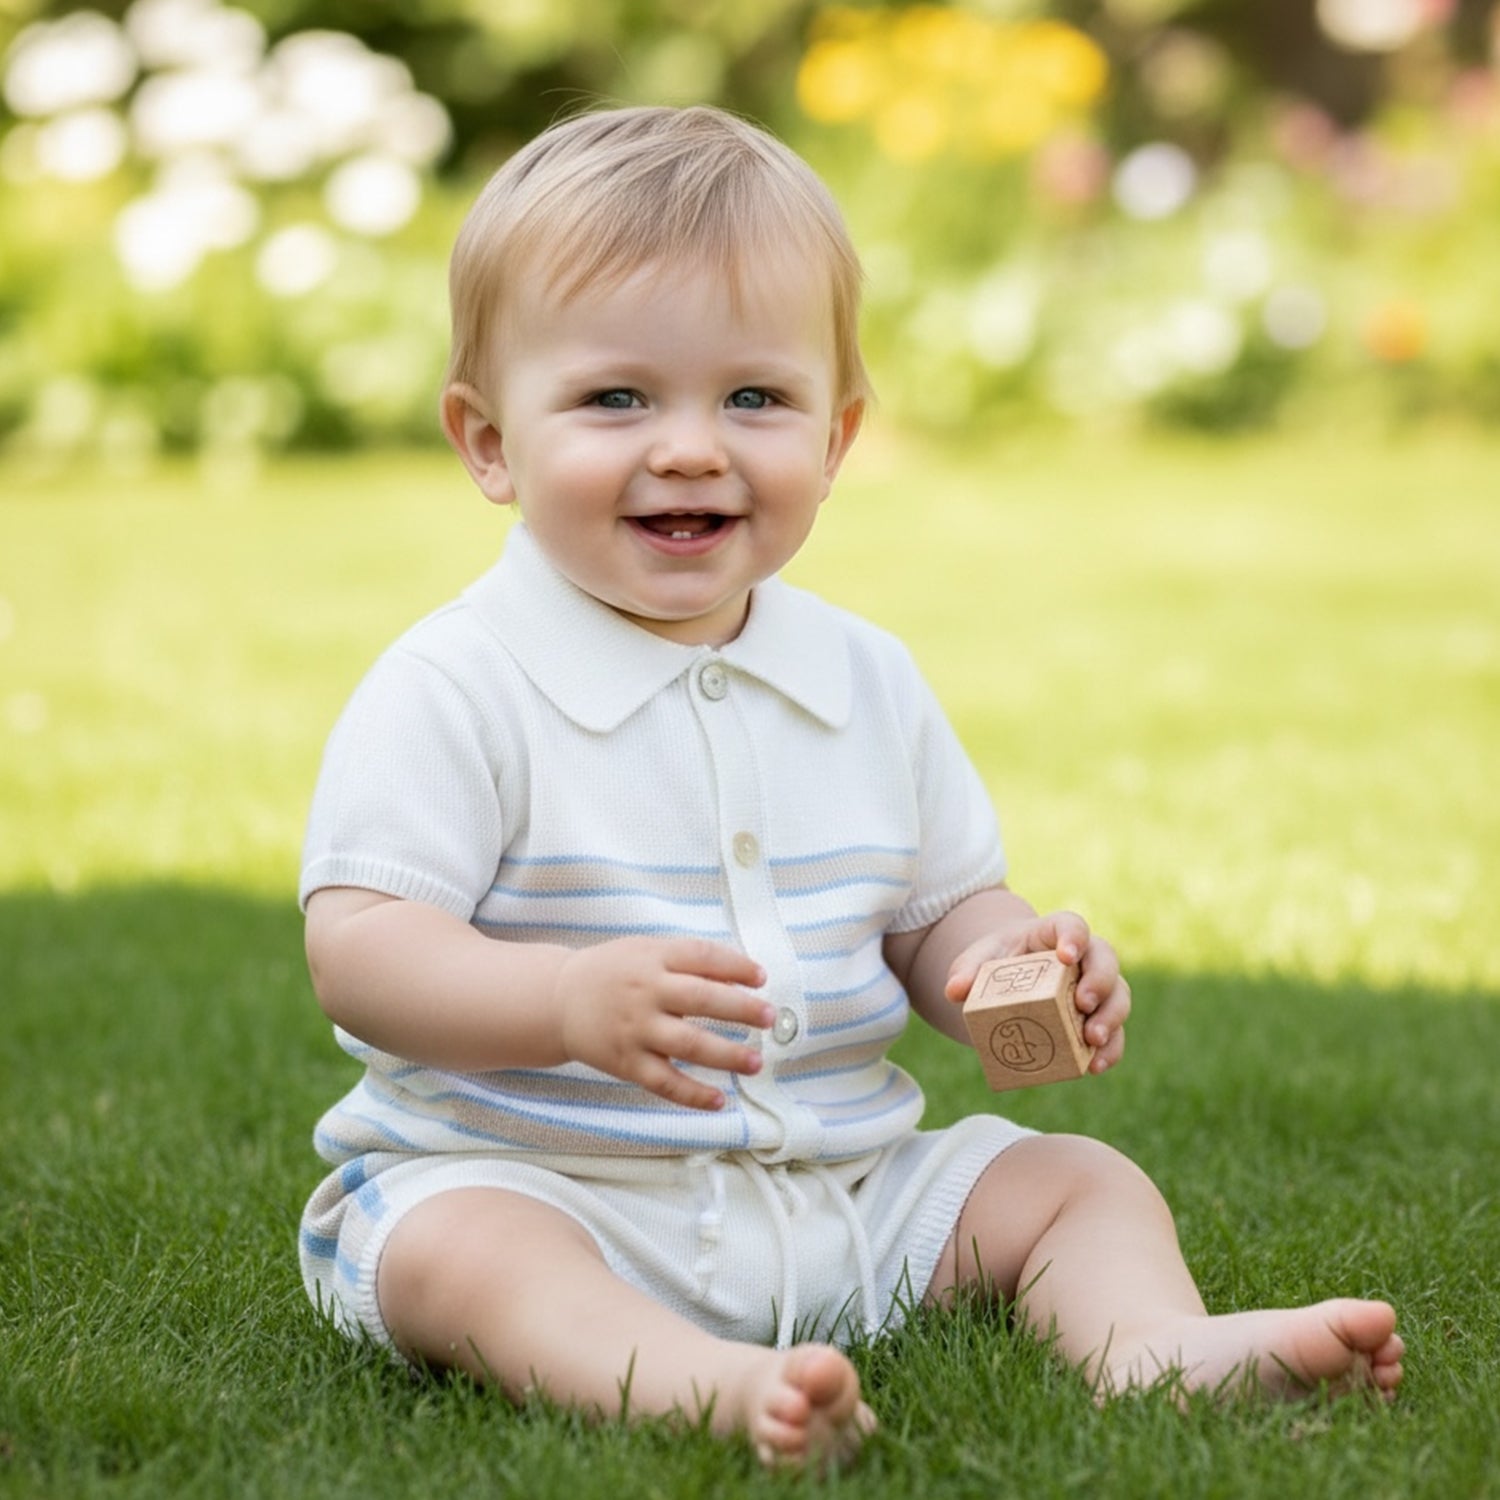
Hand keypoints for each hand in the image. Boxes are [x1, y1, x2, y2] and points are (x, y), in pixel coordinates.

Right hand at [555, 937, 773, 1109]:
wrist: (558, 1000)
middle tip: (770, 1017)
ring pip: (689, 1044)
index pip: (702, 956)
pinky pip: (665, 1082)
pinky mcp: (627, 1062)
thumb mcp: (646, 951)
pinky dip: (693, 1094)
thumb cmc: (613, 972)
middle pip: (701, 998)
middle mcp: (646, 992)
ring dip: (727, 1055)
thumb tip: (740, 978)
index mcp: (653, 958)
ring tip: (756, 1062)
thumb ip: (688, 960)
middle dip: (741, 1008)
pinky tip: (719, 1100)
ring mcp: (636, 1029)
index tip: (761, 977)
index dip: (736, 966)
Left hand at [942, 910, 1129, 1072]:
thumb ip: (967, 971)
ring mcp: (1095, 989)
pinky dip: (1109, 1050)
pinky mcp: (1098, 1019)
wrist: (1008, 984)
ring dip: (1110, 1019)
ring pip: (1118, 996)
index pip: (1072, 926)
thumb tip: (954, 991)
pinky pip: (1115, 1033)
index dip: (1074, 937)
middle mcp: (1084, 957)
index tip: (1066, 955)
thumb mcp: (977, 961)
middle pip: (1105, 960)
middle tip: (1083, 1005)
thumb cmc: (997, 964)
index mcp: (1054, 933)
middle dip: (1100, 982)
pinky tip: (1095, 1066)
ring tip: (1092, 1040)